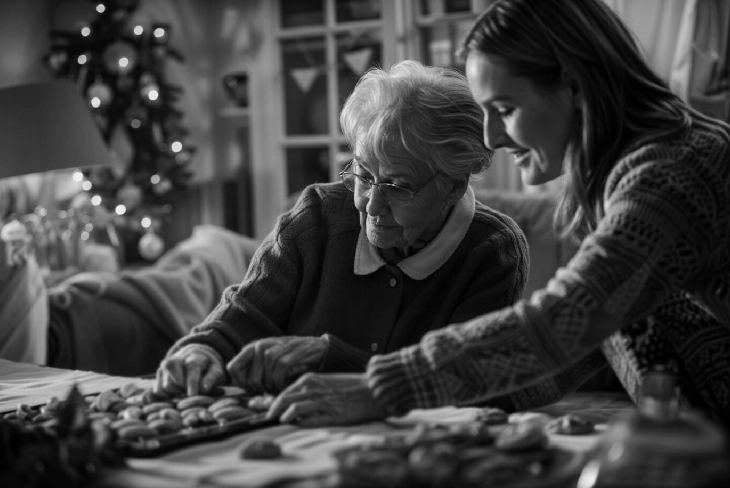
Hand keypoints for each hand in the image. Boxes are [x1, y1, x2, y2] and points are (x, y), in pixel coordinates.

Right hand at [154, 344, 224, 396]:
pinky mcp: (159, 373)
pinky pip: (157, 390)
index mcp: (194, 357)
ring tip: (184, 391)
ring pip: (164, 387)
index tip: (193, 395)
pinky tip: (175, 394)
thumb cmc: (208, 368)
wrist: (196, 356)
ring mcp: (165, 366)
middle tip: (190, 393)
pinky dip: (165, 396)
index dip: (192, 383)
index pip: (191, 368)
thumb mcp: (216, 371)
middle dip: (182, 391)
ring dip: (174, 394)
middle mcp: (177, 359)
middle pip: (174, 381)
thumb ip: (211, 379)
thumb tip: (203, 389)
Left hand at [227, 336, 327, 393]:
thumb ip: (255, 368)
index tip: (250, 388)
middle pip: (250, 377)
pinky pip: (279, 373)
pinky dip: (281, 383)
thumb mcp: (269, 359)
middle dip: (260, 389)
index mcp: (253, 347)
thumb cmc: (290, 357)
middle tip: (268, 390)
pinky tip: (284, 385)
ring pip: (264, 376)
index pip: (233, 367)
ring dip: (271, 386)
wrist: (316, 347)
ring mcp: (276, 348)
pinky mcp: (290, 354)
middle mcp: (262, 345)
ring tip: (276, 387)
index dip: (240, 382)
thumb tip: (241, 386)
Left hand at [267, 373, 386, 426]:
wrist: (371, 390)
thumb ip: (304, 389)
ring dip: (284, 417)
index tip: (256, 405)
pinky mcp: (331, 415)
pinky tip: (298, 425)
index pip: (282, 391)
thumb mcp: (322, 382)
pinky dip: (301, 424)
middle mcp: (312, 389)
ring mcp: (321, 402)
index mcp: (309, 379)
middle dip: (270, 410)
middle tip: (265, 416)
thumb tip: (283, 401)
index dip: (267, 401)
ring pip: (293, 410)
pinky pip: (309, 421)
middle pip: (283, 400)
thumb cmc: (346, 386)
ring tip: (281, 421)